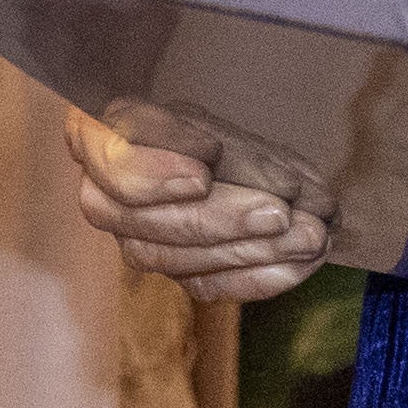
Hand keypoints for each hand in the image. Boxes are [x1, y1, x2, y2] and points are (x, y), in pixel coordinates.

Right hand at [64, 110, 330, 303]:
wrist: (222, 157)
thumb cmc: (210, 127)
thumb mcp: (216, 122)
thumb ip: (237, 153)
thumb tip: (289, 191)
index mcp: (98, 138)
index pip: (110, 161)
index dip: (154, 174)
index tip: (205, 172)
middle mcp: (103, 195)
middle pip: (147, 220)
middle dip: (221, 218)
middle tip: (281, 211)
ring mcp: (134, 240)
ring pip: (177, 258)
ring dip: (250, 249)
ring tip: (309, 236)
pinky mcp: (173, 271)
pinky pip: (207, 285)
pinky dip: (259, 276)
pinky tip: (299, 263)